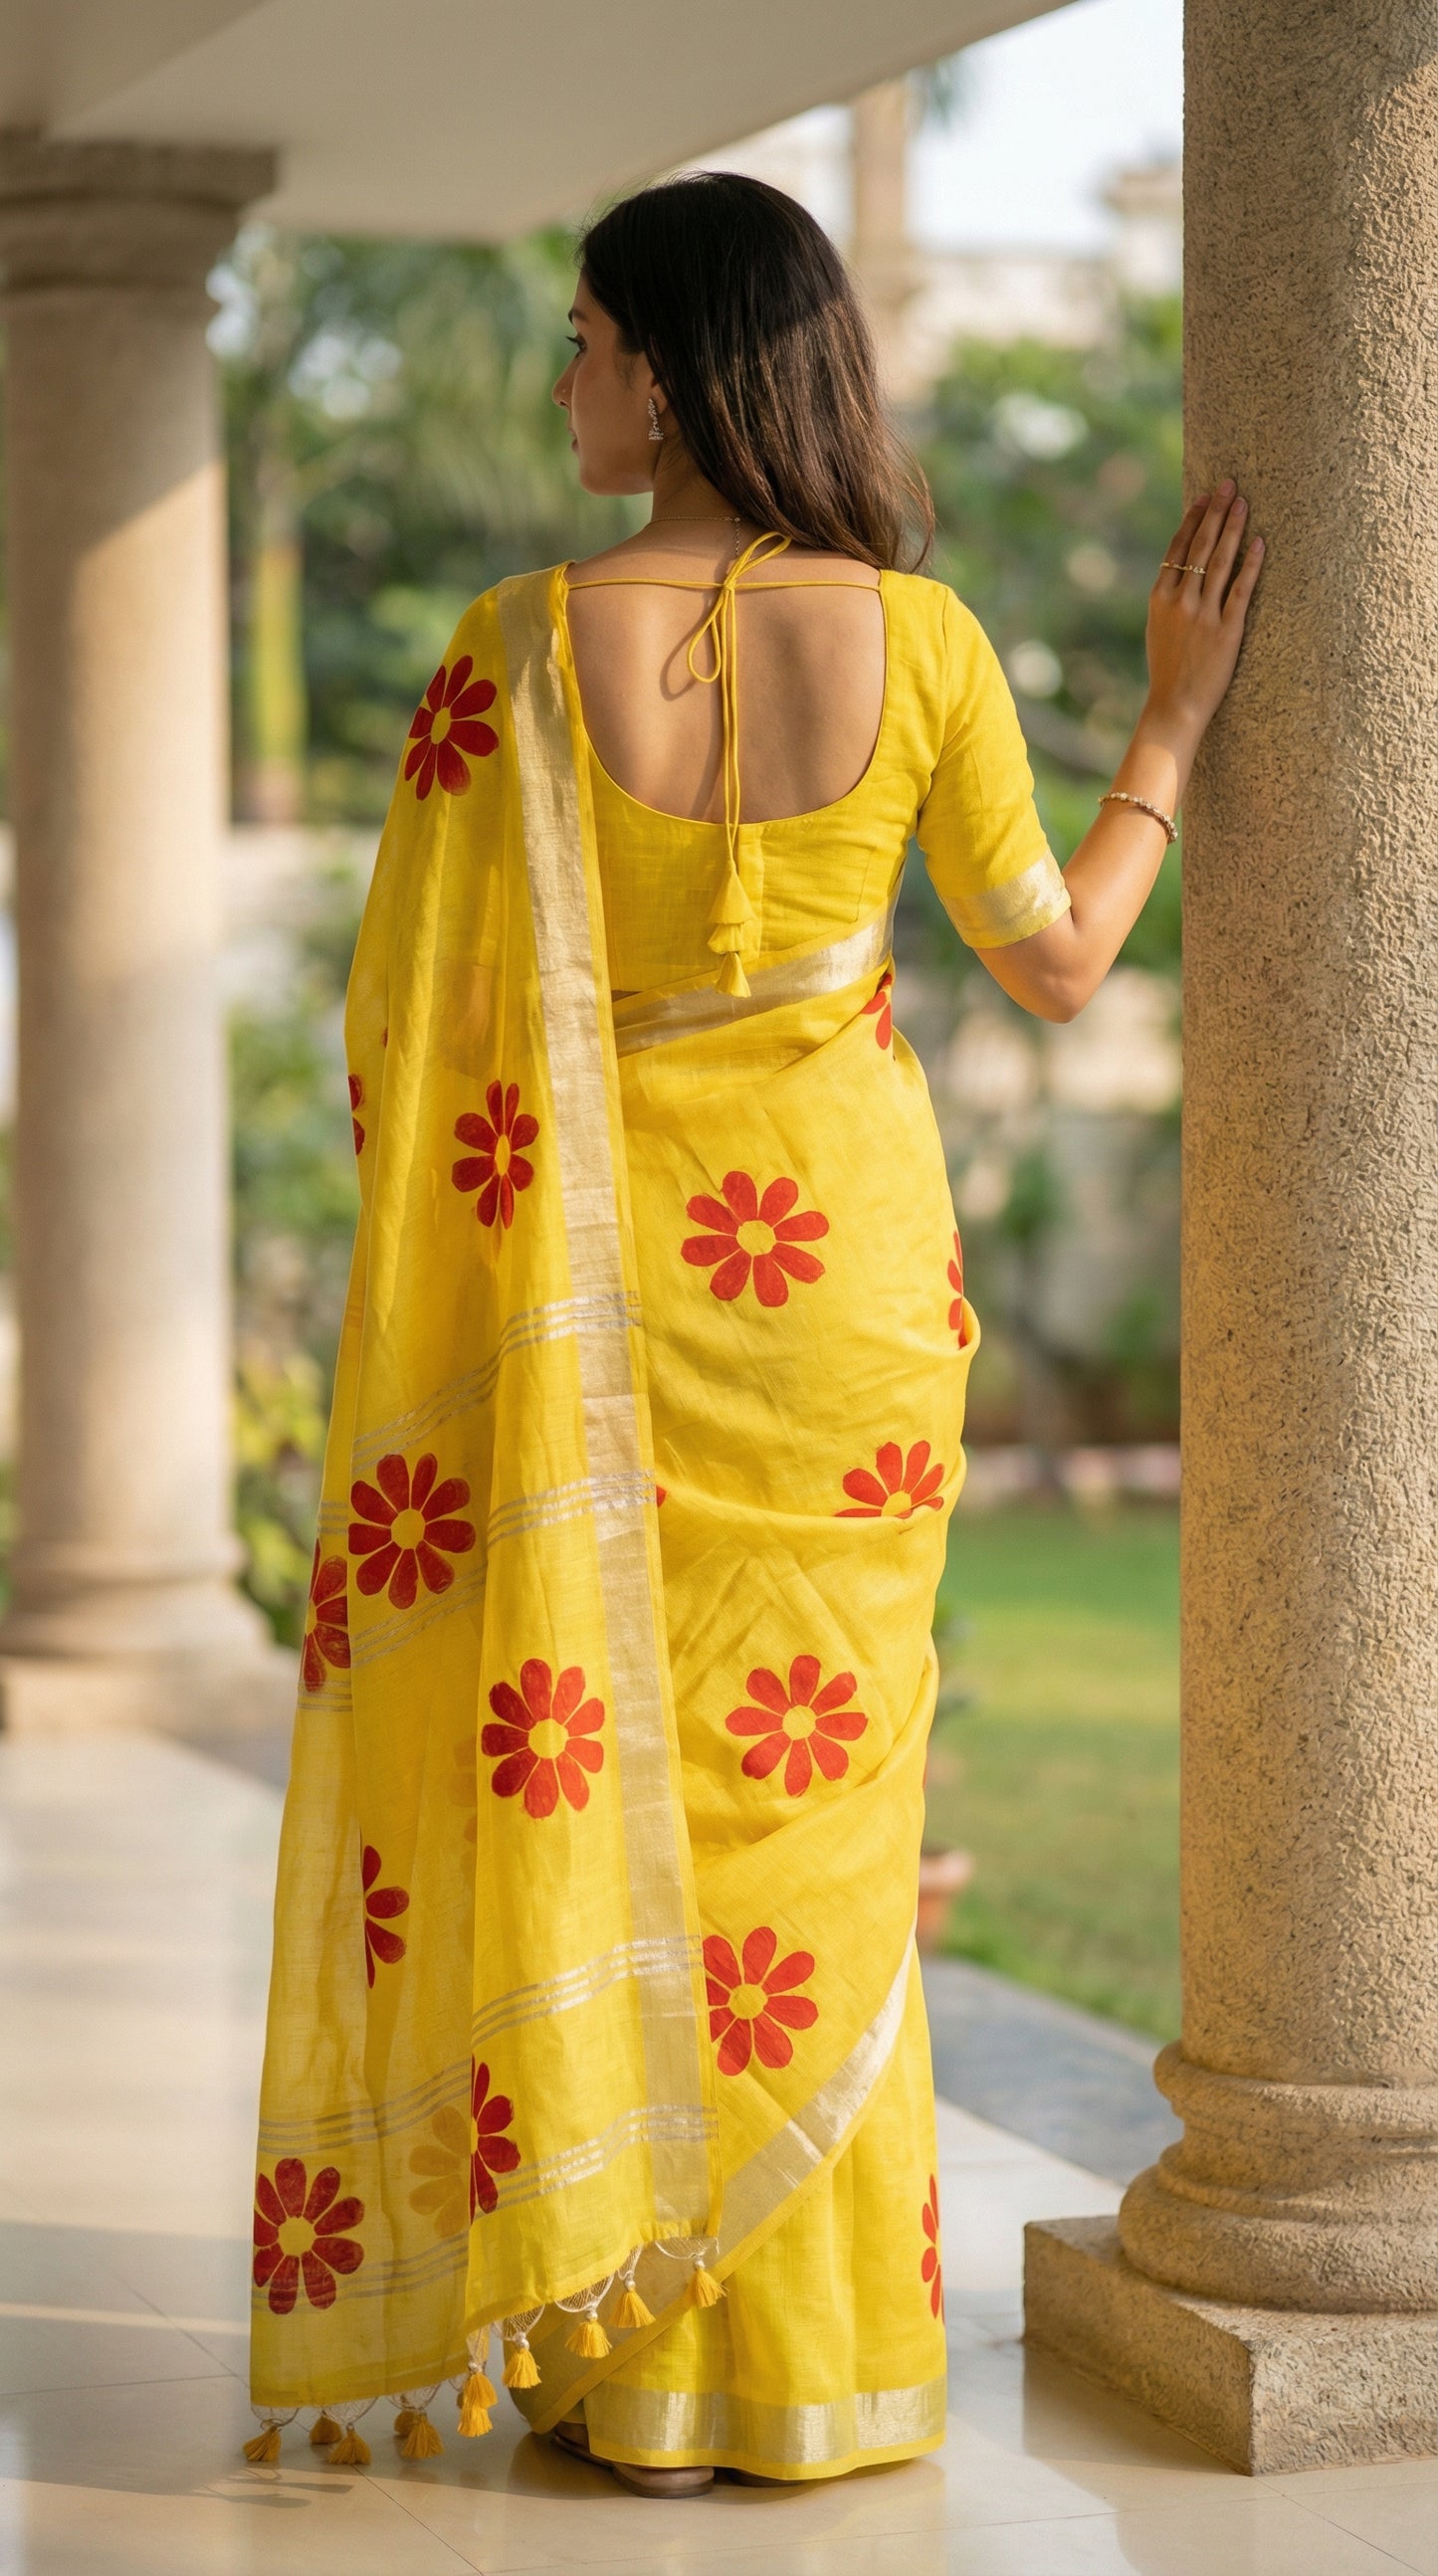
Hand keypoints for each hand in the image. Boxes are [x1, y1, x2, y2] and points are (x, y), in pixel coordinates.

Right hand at [1143, 480, 1263, 742]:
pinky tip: (1260, 543)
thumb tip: (1183, 573)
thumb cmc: (1167, 671)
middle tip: (1229, 485)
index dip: (1192, 520)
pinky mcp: (1227, 630)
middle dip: (1215, 513)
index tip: (1204, 498)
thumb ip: (1169, 600)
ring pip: (1220, 562)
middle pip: (1200, 547)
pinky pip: (1241, 590)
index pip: (1177, 549)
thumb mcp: (1158, 629)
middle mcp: (1180, 601)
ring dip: (1233, 528)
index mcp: (1159, 598)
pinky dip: (1251, 564)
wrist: (1174, 707)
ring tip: (1243, 503)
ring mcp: (1203, 615)